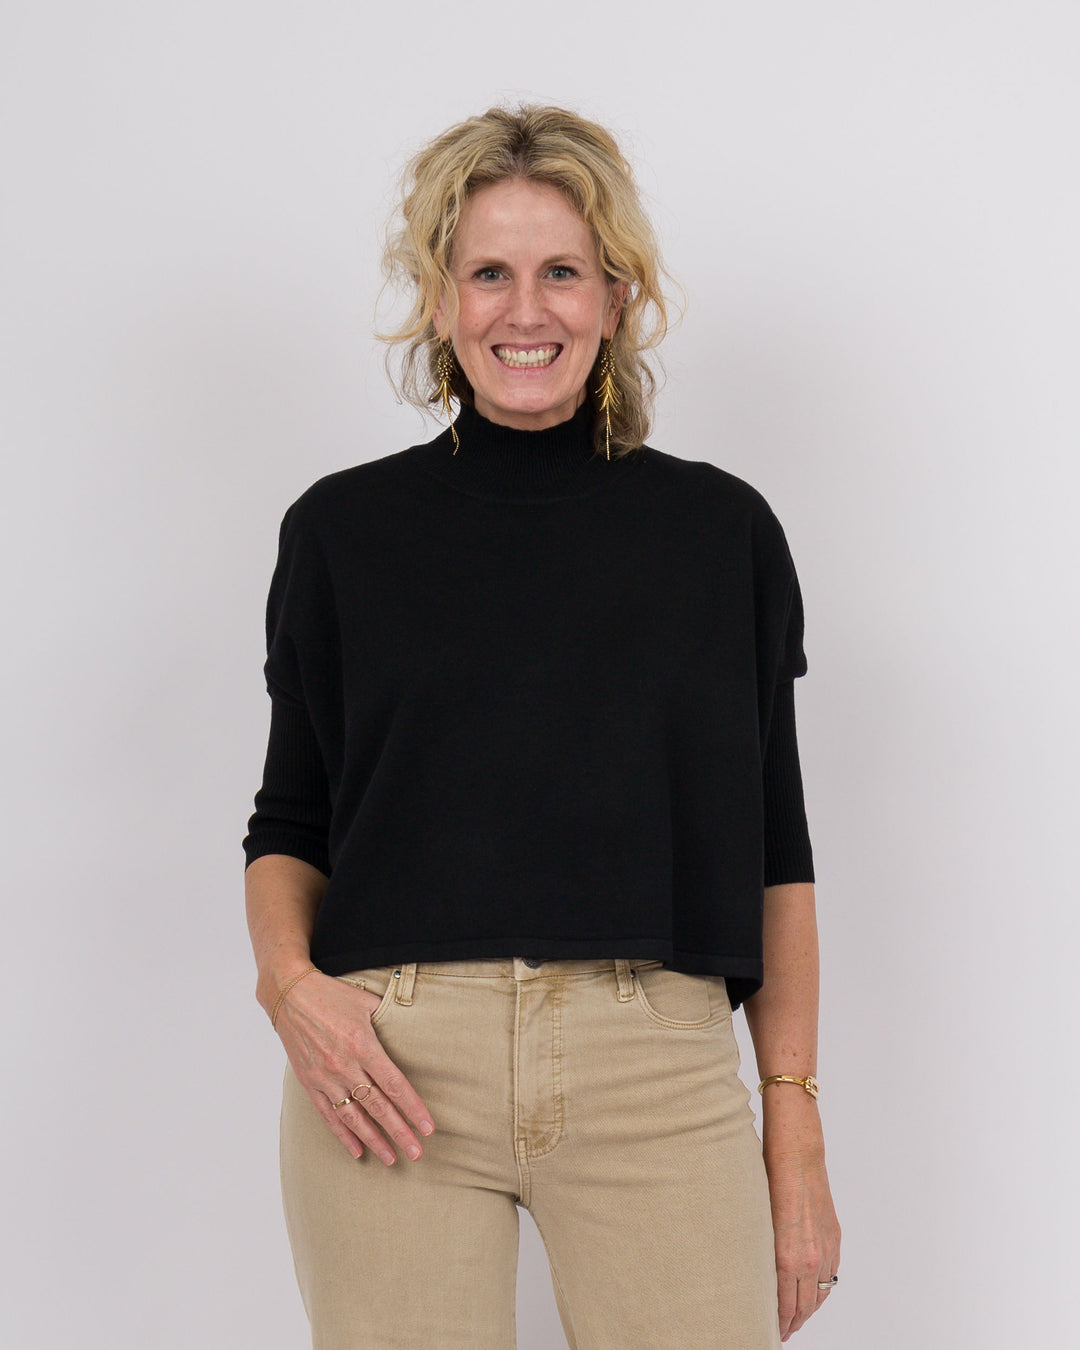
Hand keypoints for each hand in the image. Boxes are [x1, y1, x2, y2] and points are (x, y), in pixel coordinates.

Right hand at [273, 969, 435, 1164]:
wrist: (289, 995)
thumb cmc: (332, 995)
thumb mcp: (366, 1001)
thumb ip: (390, 1020)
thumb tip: (413, 1029)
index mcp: (362, 1045)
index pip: (394, 1084)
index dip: (412, 1108)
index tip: (427, 1127)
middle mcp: (344, 1065)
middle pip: (378, 1106)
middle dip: (400, 1132)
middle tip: (417, 1153)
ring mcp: (325, 1077)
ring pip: (354, 1117)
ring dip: (374, 1140)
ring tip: (392, 1158)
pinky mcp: (310, 1082)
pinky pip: (328, 1115)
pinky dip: (343, 1134)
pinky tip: (357, 1150)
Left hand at [764, 1148, 841, 1340]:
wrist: (796, 1157)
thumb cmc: (770, 1183)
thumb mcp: (758, 1225)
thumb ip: (763, 1255)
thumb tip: (759, 1278)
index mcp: (787, 1258)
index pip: (785, 1306)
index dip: (779, 1323)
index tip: (772, 1332)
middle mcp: (809, 1258)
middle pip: (804, 1307)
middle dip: (793, 1323)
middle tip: (782, 1332)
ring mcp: (825, 1249)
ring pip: (820, 1294)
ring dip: (808, 1309)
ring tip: (796, 1318)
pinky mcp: (834, 1238)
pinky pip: (830, 1274)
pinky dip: (821, 1289)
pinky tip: (813, 1293)